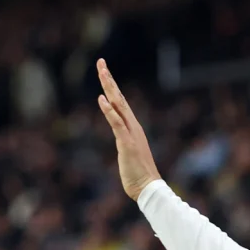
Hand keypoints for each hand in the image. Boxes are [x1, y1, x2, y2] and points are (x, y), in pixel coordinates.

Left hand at [96, 59, 161, 200]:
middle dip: (109, 80)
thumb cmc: (138, 174)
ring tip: (102, 72)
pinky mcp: (127, 143)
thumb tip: (122, 139)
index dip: (111, 87)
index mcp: (132, 127)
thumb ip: (125, 143)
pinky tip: (102, 99)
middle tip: (101, 62)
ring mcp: (130, 133)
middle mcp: (133, 126)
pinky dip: (109, 111)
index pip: (119, 103)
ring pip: (118, 106)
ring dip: (109, 88)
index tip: (104, 72)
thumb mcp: (128, 153)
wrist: (148, 188)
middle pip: (118, 98)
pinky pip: (116, 123)